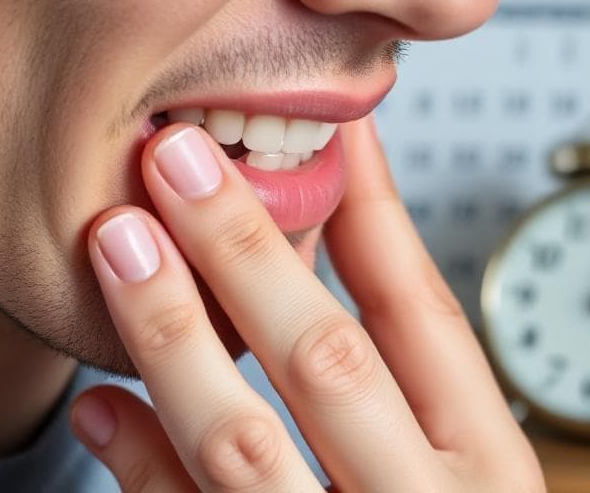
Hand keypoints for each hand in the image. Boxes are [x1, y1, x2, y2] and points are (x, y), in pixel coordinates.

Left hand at [68, 118, 545, 491]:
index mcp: (488, 468)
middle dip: (245, 250)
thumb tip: (347, 237)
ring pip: (249, 442)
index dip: (370, 211)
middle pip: (328, 359)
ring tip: (121, 246)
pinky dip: (143, 472)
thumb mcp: (468, 477)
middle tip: (178, 161)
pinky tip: (101, 404)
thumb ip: (405, 380)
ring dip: (176, 336)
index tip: (326, 132)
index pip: (421, 312)